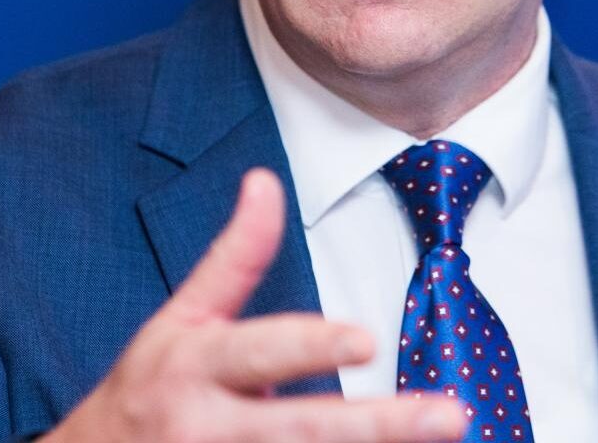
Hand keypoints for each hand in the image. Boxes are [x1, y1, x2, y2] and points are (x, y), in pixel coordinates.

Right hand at [42, 168, 466, 442]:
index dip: (309, 347)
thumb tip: (265, 180)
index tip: (364, 340)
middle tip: (449, 418)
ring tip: (443, 438)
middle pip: (298, 430)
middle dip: (377, 427)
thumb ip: (234, 257)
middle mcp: (204, 429)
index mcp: (193, 367)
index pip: (258, 352)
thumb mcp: (180, 318)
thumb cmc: (149, 391)